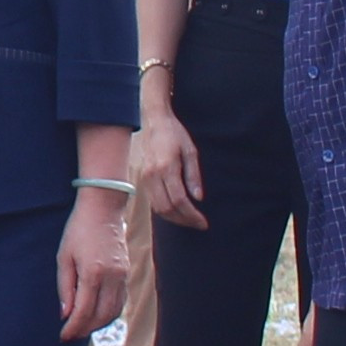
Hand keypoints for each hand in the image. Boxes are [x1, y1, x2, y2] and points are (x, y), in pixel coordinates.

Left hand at [55, 192, 128, 337]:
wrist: (103, 209)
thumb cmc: (78, 230)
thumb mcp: (64, 256)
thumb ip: (65, 287)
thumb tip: (66, 314)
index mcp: (93, 272)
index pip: (84, 310)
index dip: (73, 327)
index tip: (63, 336)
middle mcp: (112, 277)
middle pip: (102, 316)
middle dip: (86, 329)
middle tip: (71, 335)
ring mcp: (122, 276)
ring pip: (114, 311)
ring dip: (98, 324)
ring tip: (83, 327)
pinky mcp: (127, 273)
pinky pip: (121, 301)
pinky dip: (110, 312)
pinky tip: (97, 315)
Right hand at [131, 105, 207, 231]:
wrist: (154, 122)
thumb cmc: (175, 134)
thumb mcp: (190, 151)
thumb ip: (194, 176)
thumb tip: (198, 198)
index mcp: (166, 167)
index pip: (179, 200)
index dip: (192, 215)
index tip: (203, 222)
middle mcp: (152, 175)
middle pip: (167, 208)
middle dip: (184, 220)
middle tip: (199, 224)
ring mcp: (145, 178)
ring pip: (158, 208)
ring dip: (174, 218)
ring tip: (190, 220)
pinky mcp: (142, 179)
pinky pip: (153, 201)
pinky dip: (165, 210)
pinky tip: (177, 211)